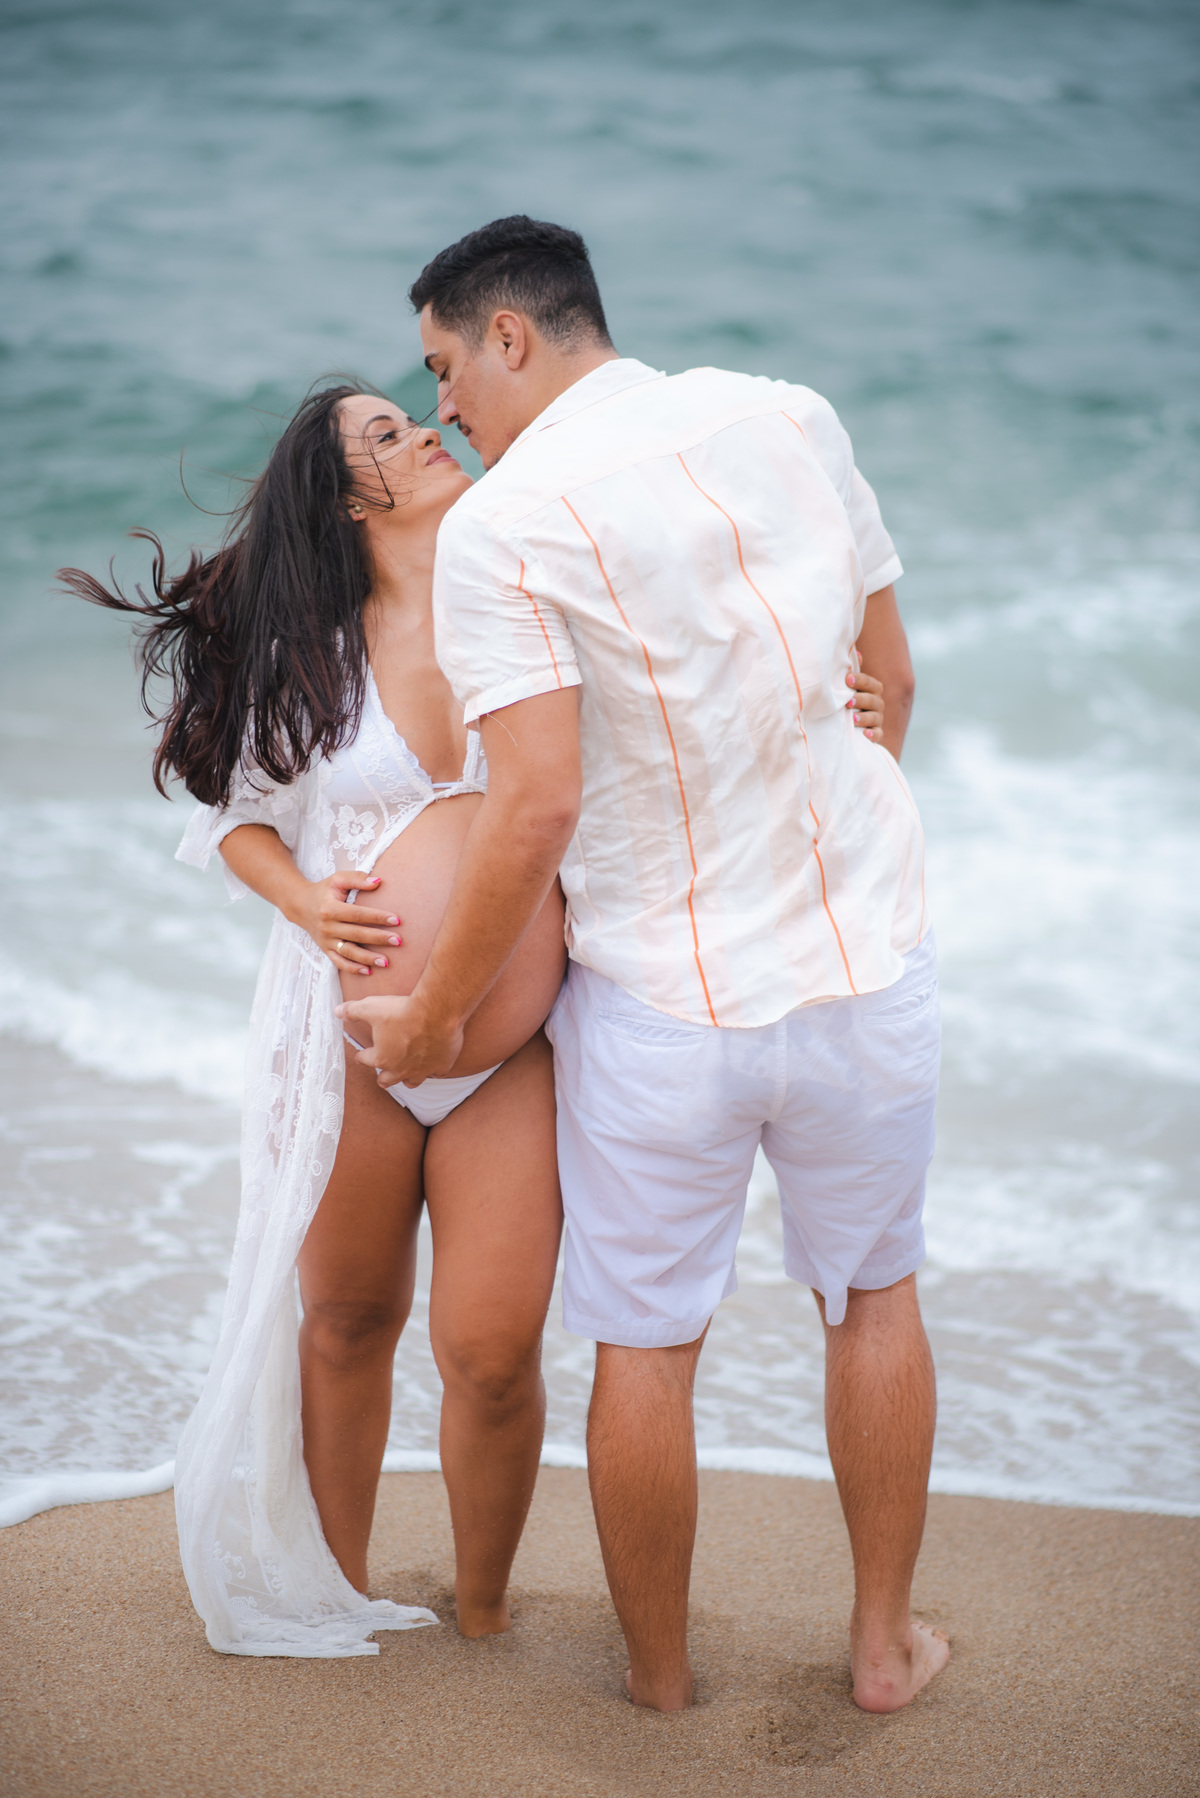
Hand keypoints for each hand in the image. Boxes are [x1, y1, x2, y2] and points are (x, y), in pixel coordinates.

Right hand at [289, 870, 402, 975]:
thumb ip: (357, 879)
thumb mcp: (337, 879)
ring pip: (349, 952)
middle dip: (378, 938)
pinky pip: (339, 962)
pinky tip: (369, 971)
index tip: (396, 920)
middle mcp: (327, 927)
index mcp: (330, 908)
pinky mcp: (325, 950)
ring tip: (386, 962)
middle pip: (356, 934)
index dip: (377, 917)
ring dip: (368, 958)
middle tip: (398, 941)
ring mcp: (326, 941)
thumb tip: (378, 882)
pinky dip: (353, 969)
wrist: (299, 905)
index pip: (357, 914)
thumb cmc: (324, 890)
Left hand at [336, 993, 463, 1088]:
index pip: (365, 1060)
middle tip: (381, 1073)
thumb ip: (352, 1011)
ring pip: (411, 1082)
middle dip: (382, 1077)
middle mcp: (400, 1069)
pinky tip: (433, 1062)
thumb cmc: (403, 1011)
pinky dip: (433, 1068)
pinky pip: (436, 1073)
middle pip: (387, 1081)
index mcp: (381, 1058)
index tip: (361, 1053)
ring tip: (405, 1072)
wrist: (437, 1012)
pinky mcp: (441, 1065)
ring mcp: (422, 1070)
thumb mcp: (371, 1007)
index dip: (361, 1055)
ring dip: (407, 1077)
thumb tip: (337, 1012)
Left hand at [846, 650, 884, 741]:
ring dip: (864, 718)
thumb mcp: (849, 686)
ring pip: (875, 717)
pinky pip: (878, 734)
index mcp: (872, 689)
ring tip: (853, 719)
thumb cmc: (849, 699)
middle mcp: (877, 703)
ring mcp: (877, 718)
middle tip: (849, 702)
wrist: (850, 723)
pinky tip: (866, 734)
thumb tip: (856, 652)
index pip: (869, 683)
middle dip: (861, 700)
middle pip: (873, 700)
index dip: (859, 680)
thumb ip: (852, 672)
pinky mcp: (876, 733)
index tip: (847, 679)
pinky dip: (873, 734)